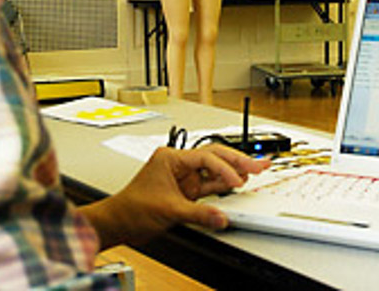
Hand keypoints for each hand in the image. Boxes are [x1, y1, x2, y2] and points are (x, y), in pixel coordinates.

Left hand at [80, 144, 269, 248]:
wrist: (118, 223)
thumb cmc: (131, 208)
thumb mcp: (168, 210)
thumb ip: (198, 214)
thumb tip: (221, 217)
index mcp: (171, 157)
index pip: (206, 158)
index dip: (224, 170)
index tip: (237, 181)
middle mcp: (179, 163)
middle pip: (215, 156)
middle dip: (238, 161)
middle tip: (260, 164)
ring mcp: (184, 177)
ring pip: (215, 169)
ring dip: (234, 170)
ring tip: (257, 169)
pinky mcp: (186, 190)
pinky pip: (210, 185)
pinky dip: (224, 185)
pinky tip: (238, 182)